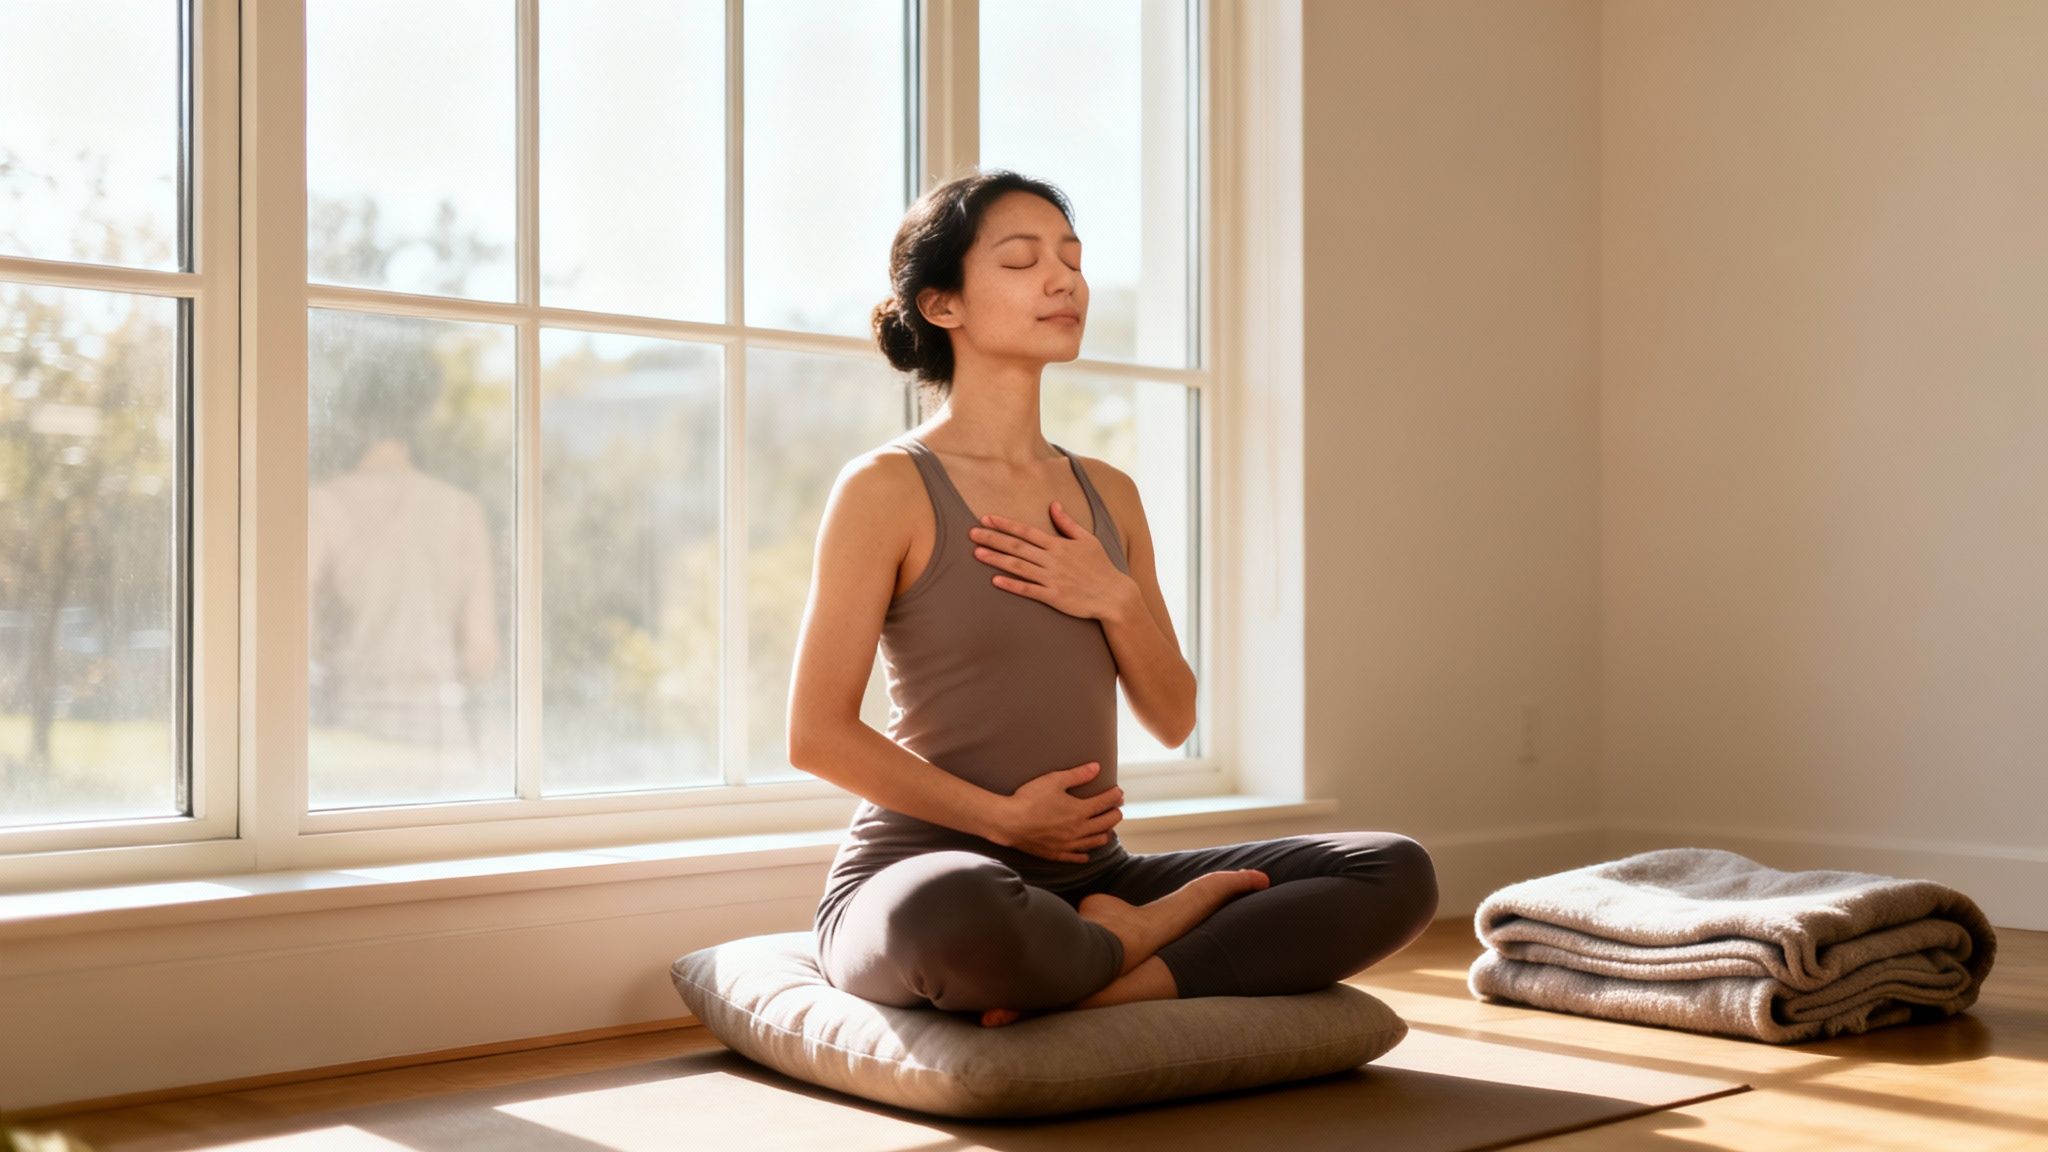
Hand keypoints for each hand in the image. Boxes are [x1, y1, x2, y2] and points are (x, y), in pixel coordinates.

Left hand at [970, 505, 1137, 620]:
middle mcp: (1053, 559)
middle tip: (971, 533)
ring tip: (977, 553)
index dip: (1005, 525)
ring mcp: (1052, 578)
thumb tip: (1053, 504)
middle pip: (1017, 546)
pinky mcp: (1054, 597)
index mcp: (1059, 544)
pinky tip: (995, 580)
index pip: (1027, 531)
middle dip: (993, 538)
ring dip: (997, 559)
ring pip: (1019, 566)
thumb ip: (1068, 523)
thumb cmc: (1101, 566)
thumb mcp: (1087, 540)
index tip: (986, 519)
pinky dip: (1012, 585)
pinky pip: (1029, 590)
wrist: (1114, 595)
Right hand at [984, 761, 1124, 863]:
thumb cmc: (1030, 799)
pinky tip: (1086, 855)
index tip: (1118, 792)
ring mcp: (1068, 844)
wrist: (1009, 822)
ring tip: (1108, 830)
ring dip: (1104, 834)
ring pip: (1094, 842)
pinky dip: (1083, 855)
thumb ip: (1077, 775)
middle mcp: (1078, 830)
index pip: (1104, 803)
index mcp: (1080, 811)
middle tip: (1118, 809)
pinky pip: (1075, 857)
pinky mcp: (1055, 853)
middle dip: (1114, 815)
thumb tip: (1096, 768)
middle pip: (1104, 823)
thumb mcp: (1054, 780)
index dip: (1114, 796)